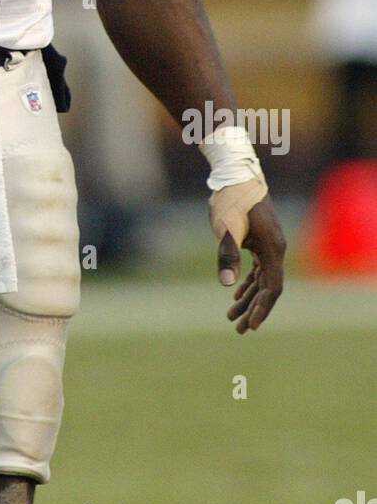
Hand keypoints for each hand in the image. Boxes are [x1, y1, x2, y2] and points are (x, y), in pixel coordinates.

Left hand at [216, 194, 285, 333]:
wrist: (235, 174)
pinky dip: (248, 283)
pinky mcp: (260, 241)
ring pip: (262, 280)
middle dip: (253, 309)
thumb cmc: (231, 199)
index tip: (252, 325)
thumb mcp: (226, 228)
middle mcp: (276, 249)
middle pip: (268, 287)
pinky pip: (257, 269)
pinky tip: (237, 295)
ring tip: (232, 318)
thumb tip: (228, 285)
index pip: (272, 287)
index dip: (262, 308)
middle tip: (239, 329)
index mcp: (273, 248)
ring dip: (248, 299)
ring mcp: (269, 245)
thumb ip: (228, 255)